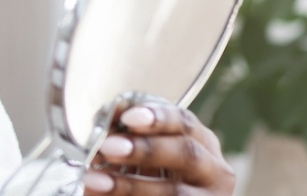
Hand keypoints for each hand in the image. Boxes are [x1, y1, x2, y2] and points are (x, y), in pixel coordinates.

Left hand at [83, 95, 235, 195]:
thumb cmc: (154, 176)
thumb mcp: (147, 154)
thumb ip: (130, 136)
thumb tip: (105, 118)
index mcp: (202, 142)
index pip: (185, 121)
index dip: (158, 118)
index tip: (127, 118)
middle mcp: (213, 170)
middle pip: (187, 153)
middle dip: (145, 149)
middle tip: (108, 147)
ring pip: (174, 191)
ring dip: (130, 185)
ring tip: (94, 180)